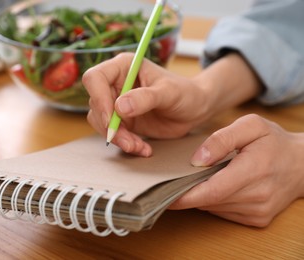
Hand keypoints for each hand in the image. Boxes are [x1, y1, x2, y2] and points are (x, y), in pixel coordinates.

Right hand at [82, 53, 210, 156]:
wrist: (194, 110)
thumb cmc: (185, 93)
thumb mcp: (169, 93)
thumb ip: (146, 98)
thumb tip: (120, 107)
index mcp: (123, 67)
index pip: (95, 78)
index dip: (98, 98)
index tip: (111, 118)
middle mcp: (115, 83)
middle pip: (96, 104)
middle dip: (110, 126)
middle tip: (129, 141)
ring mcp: (117, 103)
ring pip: (101, 122)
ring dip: (118, 138)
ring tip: (139, 146)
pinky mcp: (121, 120)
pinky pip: (113, 134)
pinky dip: (125, 144)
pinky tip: (143, 148)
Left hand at [169, 114, 303, 226]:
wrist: (302, 164)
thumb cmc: (274, 141)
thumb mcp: (250, 125)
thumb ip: (221, 139)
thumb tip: (197, 160)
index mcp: (254, 170)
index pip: (212, 191)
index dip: (185, 196)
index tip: (164, 195)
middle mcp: (258, 196)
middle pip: (210, 201)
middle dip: (188, 193)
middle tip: (172, 180)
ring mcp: (259, 211)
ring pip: (215, 207)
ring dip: (201, 196)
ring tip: (195, 179)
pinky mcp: (258, 219)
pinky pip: (225, 212)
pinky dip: (214, 201)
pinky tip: (216, 186)